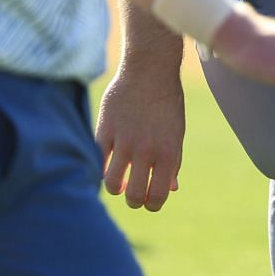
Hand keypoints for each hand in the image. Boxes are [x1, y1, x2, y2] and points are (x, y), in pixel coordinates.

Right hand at [96, 66, 186, 211]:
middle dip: (134, 201)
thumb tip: (170, 190)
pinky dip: (103, 167)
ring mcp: (123, 141)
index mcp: (167, 153)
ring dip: (116, 188)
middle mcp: (145, 151)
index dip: (152, 205)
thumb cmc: (166, 103)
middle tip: (133, 193)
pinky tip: (109, 162)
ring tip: (120, 180)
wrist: (149, 71)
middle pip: (134, 196)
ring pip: (112, 183)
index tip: (149, 201)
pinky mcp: (105, 131)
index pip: (157, 196)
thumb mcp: (176, 133)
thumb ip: (172, 162)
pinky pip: (98, 161)